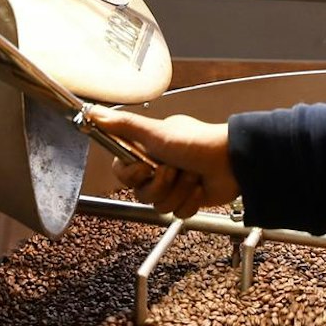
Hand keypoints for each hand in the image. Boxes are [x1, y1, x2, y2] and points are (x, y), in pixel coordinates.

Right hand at [87, 106, 238, 218]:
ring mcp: (173, 185)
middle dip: (160, 184)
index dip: (132, 174)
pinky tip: (200, 187)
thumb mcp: (155, 132)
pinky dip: (191, 201)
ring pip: (159, 206)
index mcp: (147, 150)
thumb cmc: (197, 142)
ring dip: (178, 191)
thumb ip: (123, 125)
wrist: (232, 162)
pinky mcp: (187, 200)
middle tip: (174, 169)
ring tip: (192, 176)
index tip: (145, 167)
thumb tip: (93, 112)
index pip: (122, 172)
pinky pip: (178, 213)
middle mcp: (158, 168)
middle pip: (141, 193)